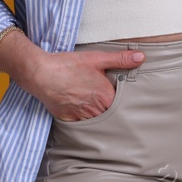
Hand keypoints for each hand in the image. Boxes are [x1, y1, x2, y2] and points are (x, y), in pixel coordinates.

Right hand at [3, 37, 144, 121]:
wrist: (41, 74)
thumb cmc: (68, 65)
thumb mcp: (96, 58)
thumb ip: (120, 59)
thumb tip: (140, 58)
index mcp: (106, 97)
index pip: (123, 105)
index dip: (123, 101)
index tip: (122, 98)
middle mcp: (96, 110)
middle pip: (110, 115)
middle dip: (111, 110)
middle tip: (109, 104)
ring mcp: (82, 117)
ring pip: (97, 121)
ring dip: (98, 115)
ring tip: (94, 105)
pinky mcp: (69, 120)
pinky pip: (81, 124)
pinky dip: (83, 118)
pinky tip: (81, 109)